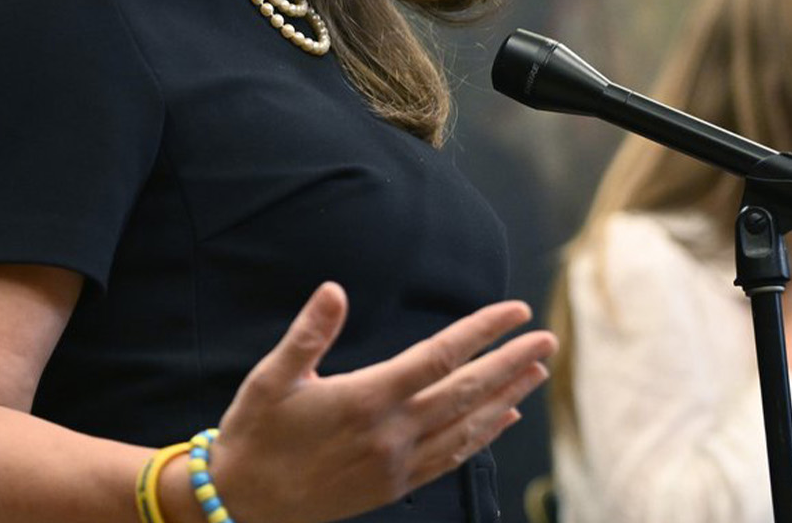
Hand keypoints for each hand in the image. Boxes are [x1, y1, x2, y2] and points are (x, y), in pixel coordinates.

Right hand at [200, 282, 556, 522]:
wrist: (243, 504)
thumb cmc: (255, 434)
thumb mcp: (271, 376)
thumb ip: (309, 333)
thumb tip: (334, 290)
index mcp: (366, 398)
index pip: (439, 356)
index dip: (481, 332)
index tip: (515, 312)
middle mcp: (392, 433)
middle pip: (466, 391)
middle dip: (511, 363)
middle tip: (547, 340)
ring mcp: (397, 464)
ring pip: (467, 426)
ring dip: (506, 397)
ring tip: (536, 374)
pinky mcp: (393, 486)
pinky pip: (451, 458)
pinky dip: (482, 436)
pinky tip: (500, 420)